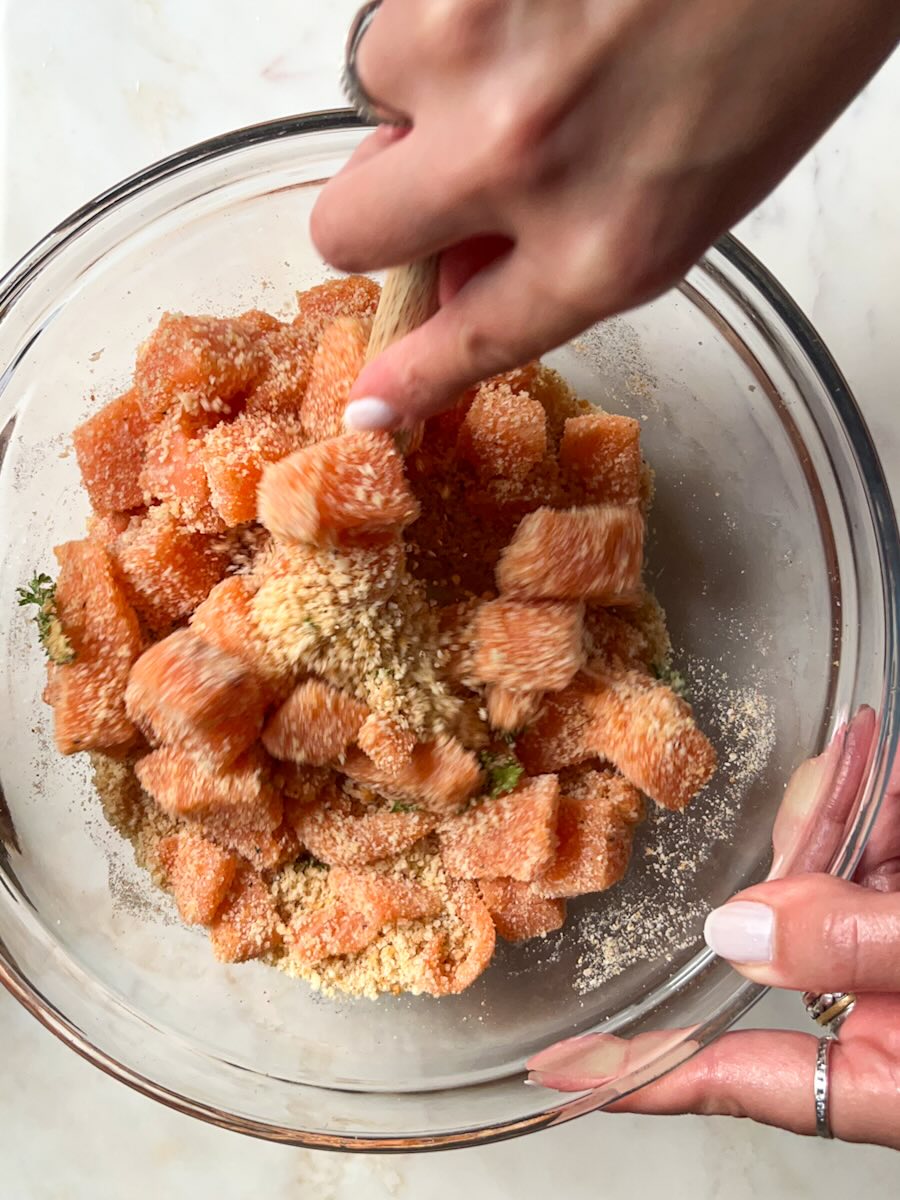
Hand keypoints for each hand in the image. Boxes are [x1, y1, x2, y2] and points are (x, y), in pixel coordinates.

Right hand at [312, 0, 899, 428]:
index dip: (409, 376)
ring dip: (429, 83)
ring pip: (374, 93)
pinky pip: (401, 11)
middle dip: (378, 210)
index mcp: (602, 248)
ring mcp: (472, 51)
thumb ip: (559, 258)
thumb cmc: (782, 45)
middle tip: (426, 173)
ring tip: (531, 44)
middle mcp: (521, 160)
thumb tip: (461, 278)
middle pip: (349, 229)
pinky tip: (530, 2)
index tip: (372, 401)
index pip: (466, 341)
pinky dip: (453, 16)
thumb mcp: (687, 202)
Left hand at [527, 714, 899, 1148]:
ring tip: (881, 772)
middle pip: (776, 928)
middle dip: (797, 860)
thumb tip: (741, 931)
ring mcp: (877, 934)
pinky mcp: (894, 880)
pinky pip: (858, 828)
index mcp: (883, 1070)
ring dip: (849, 810)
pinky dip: (872, 792)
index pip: (740, 1075)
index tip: (556, 1067)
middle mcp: (869, 1004)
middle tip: (841, 806)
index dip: (642, 1074)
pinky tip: (880, 762)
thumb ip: (860, 946)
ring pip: (814, 862)